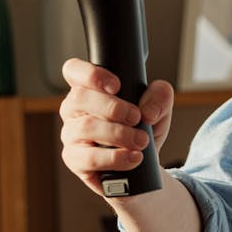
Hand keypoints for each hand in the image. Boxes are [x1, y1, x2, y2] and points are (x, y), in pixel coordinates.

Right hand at [58, 57, 174, 195]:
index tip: (116, 85)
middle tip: (137, 117)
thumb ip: (160, 96)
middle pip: (80, 97)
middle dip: (113, 107)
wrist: (142, 161)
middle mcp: (75, 108)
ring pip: (85, 127)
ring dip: (119, 134)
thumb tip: (147, 111)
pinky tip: (133, 157)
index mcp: (90, 88)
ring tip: (141, 141)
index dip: (91, 74)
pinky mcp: (75, 159)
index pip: (74, 70)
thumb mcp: (159, 107)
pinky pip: (88, 158)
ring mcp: (71, 134)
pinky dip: (115, 157)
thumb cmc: (143, 127)